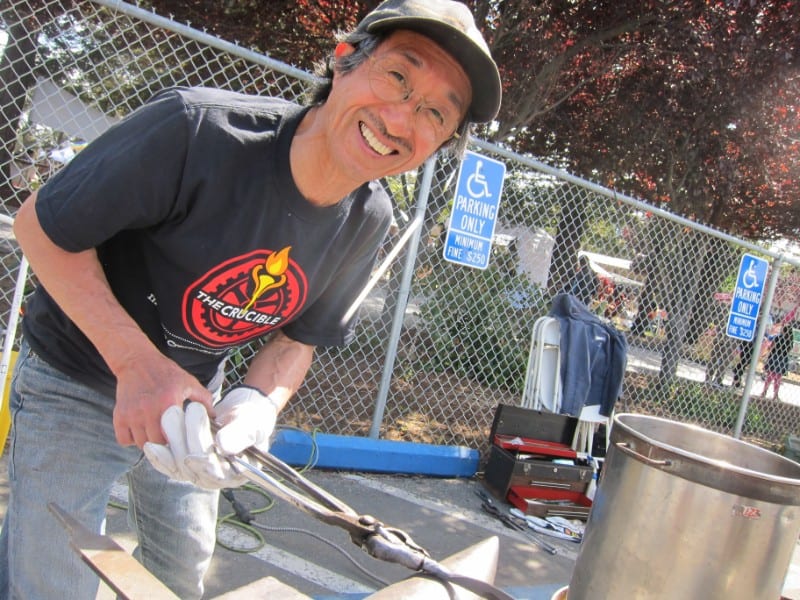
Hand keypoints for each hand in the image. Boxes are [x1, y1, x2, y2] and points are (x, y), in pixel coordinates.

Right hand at [113, 351, 212, 447]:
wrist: (137, 362)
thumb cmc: (165, 372)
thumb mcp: (188, 382)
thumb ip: (203, 399)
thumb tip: (214, 417)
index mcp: (169, 402)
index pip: (174, 435)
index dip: (178, 441)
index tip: (181, 440)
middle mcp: (149, 409)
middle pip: (156, 443)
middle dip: (164, 445)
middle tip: (168, 439)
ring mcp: (132, 414)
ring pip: (140, 444)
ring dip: (148, 443)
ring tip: (154, 434)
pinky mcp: (119, 415)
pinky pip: (124, 440)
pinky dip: (131, 440)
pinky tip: (140, 432)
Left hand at [143, 387, 279, 488]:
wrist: (244, 410)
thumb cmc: (252, 416)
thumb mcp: (250, 422)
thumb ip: (239, 434)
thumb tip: (222, 447)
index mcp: (238, 473)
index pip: (216, 473)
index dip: (202, 458)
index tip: (193, 441)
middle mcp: (218, 477)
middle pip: (193, 467)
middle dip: (185, 437)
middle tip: (182, 410)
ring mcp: (200, 472)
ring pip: (179, 464)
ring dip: (172, 438)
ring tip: (171, 412)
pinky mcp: (187, 464)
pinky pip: (170, 465)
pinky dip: (160, 456)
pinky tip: (150, 446)